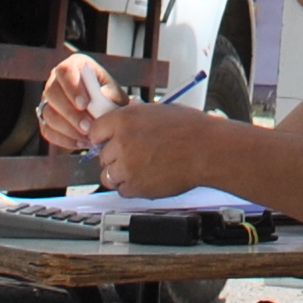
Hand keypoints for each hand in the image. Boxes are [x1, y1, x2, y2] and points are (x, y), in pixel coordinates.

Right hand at [38, 52, 116, 152]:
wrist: (106, 113)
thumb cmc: (110, 98)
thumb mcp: (115, 93)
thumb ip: (110, 94)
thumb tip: (102, 96)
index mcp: (74, 66)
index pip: (65, 71)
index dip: (72, 87)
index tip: (84, 104)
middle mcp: (56, 80)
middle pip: (52, 93)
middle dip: (71, 113)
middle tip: (88, 127)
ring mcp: (48, 100)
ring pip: (48, 113)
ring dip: (68, 129)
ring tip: (87, 137)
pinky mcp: (45, 119)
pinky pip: (47, 130)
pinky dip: (63, 139)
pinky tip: (80, 144)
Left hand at [87, 98, 220, 199]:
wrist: (207, 150)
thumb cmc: (190, 128)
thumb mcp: (158, 111)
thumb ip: (135, 117)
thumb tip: (123, 120)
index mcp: (125, 119)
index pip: (95, 131)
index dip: (102, 137)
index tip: (107, 141)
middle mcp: (121, 142)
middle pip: (102, 156)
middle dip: (115, 157)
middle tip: (133, 155)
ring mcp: (127, 166)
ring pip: (108, 176)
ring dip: (120, 174)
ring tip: (140, 169)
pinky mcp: (136, 187)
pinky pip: (122, 191)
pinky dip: (132, 187)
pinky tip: (148, 178)